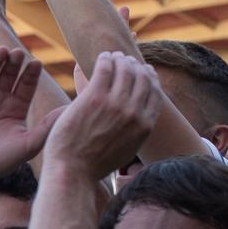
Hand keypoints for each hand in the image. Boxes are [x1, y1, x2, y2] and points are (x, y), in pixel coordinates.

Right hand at [0, 45, 56, 179]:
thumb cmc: (2, 162)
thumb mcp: (29, 143)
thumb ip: (47, 126)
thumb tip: (71, 110)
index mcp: (17, 107)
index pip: (26, 84)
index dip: (31, 73)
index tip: (36, 63)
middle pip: (8, 74)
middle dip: (14, 63)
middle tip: (19, 53)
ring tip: (1, 51)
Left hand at [44, 50, 160, 176]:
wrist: (72, 172)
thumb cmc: (92, 165)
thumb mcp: (125, 151)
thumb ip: (133, 133)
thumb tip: (135, 122)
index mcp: (144, 127)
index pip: (155, 93)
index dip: (150, 78)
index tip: (143, 70)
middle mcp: (134, 113)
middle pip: (142, 78)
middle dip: (135, 65)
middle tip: (125, 59)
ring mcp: (116, 104)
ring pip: (125, 70)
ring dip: (119, 59)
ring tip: (111, 56)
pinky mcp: (95, 97)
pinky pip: (105, 69)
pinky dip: (105, 60)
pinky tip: (102, 58)